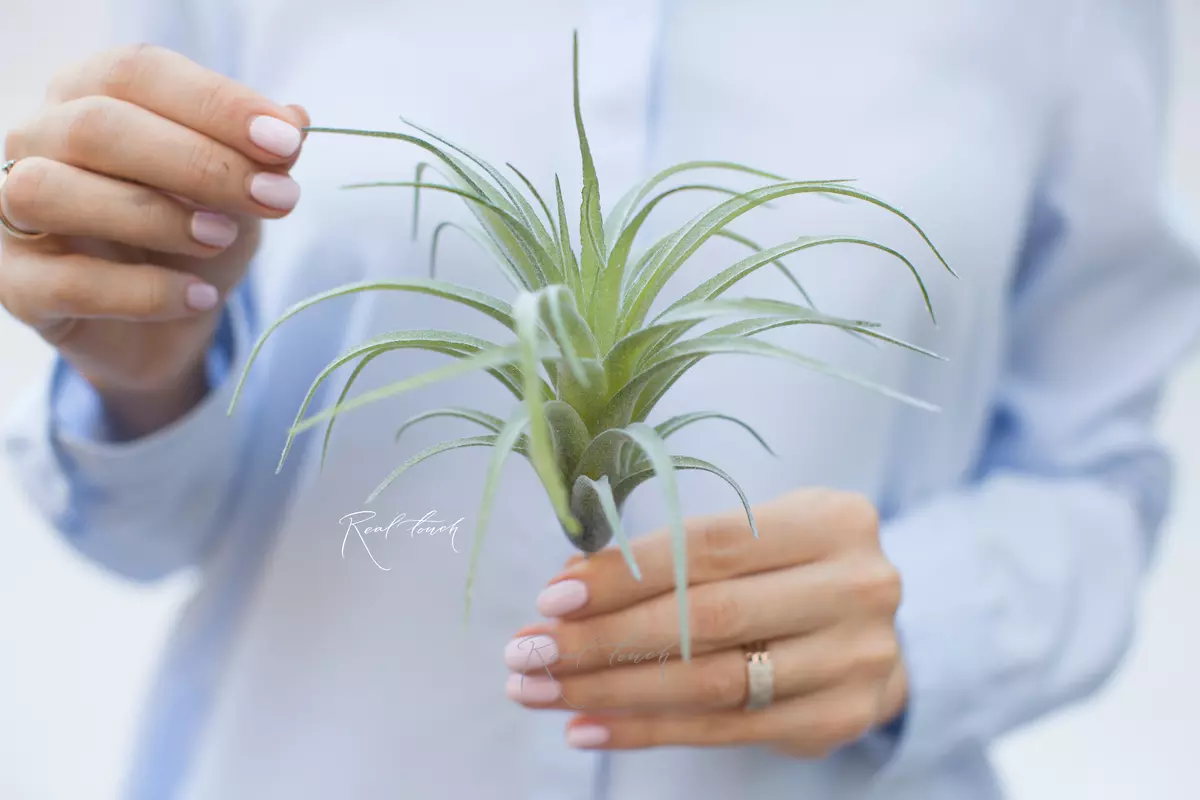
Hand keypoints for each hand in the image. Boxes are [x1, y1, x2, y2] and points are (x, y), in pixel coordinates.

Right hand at [0, 44, 308, 436]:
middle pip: (97, 127)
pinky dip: (142, 291)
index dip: (215, 104)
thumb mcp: (238, 192)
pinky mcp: (16, 284)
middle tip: (276, 197)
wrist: (167, 329)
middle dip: (199, 162)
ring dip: (154, 215)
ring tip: (225, 237)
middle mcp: (36, 140)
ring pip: (55, 191)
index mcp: (88, 94)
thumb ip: (259, 154)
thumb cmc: (194, 238)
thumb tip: (294, 119)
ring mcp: (11, 211)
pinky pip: (67, 281)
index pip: (138, 72)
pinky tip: (198, 296)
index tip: (286, 144)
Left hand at [504, 488, 907, 756]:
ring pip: (711, 681)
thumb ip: (675, 555)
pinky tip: (588, 728)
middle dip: (604, 638)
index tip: (552, 598)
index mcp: (831, 521)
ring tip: (543, 691)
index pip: (709, 547)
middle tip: (528, 652)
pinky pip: (723, 730)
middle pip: (708, 618)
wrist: (872, 631)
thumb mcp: (753, 535)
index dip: (626, 573)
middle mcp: (855, 588)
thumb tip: (569, 583)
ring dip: (611, 690)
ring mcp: (855, 659)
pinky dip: (647, 730)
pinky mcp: (839, 718)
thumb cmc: (790, 568)